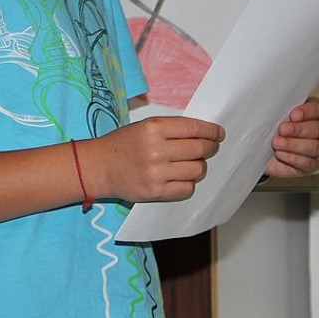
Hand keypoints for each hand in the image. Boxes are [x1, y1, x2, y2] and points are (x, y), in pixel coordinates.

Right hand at [80, 115, 224, 203]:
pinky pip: (186, 188)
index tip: (219, 134)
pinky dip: (188, 183)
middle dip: (210, 148)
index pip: (195, 129)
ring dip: (199, 166)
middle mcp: (156, 149)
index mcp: (154, 127)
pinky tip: (181, 177)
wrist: (99, 167)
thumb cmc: (123, 144)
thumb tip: (203, 133)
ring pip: (196, 170)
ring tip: (191, 164)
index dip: (212, 131)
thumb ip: (171, 128)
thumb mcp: (144, 126)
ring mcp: (156, 172)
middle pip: (200, 149)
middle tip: (210, 148)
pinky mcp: (156, 191)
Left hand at [265, 97, 318, 177]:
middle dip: (298, 129)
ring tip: (277, 143)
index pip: (318, 109)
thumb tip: (272, 104)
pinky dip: (293, 159)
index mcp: (315, 112)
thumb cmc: (273, 128)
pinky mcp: (313, 164)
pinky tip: (281, 154)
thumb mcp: (275, 115)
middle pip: (318, 128)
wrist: (265, 150)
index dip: (307, 112)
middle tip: (282, 129)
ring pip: (316, 147)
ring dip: (294, 145)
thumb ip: (280, 108)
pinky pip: (309, 163)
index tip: (293, 115)